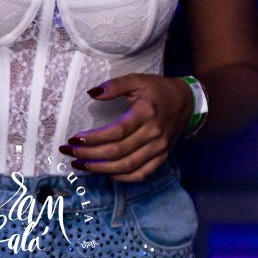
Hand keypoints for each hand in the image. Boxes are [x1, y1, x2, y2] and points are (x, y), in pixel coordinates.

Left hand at [59, 74, 192, 181]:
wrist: (187, 102)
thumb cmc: (158, 89)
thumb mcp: (137, 80)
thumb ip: (115, 85)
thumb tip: (92, 93)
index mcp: (146, 113)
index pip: (116, 132)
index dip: (94, 138)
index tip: (74, 139)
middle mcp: (153, 134)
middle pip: (118, 152)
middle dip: (90, 155)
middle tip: (70, 154)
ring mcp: (159, 149)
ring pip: (127, 166)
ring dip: (101, 169)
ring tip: (81, 166)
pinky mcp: (162, 158)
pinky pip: (141, 174)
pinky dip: (122, 177)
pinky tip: (105, 172)